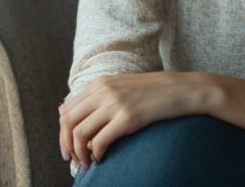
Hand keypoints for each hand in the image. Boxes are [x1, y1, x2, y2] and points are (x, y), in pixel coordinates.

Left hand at [58, 72, 215, 168]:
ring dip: (80, 153)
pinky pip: (99, 141)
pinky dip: (96, 154)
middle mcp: (103, 91)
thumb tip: (80, 120)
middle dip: (66, 144)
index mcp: (100, 83)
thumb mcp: (123, 88)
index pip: (66, 110)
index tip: (68, 147)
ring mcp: (115, 103)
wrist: (181, 89)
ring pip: (80, 133)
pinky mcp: (128, 118)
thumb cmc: (154, 92)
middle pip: (68, 122)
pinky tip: (102, 158)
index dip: (62, 132)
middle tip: (73, 159)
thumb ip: (102, 98)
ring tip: (88, 162)